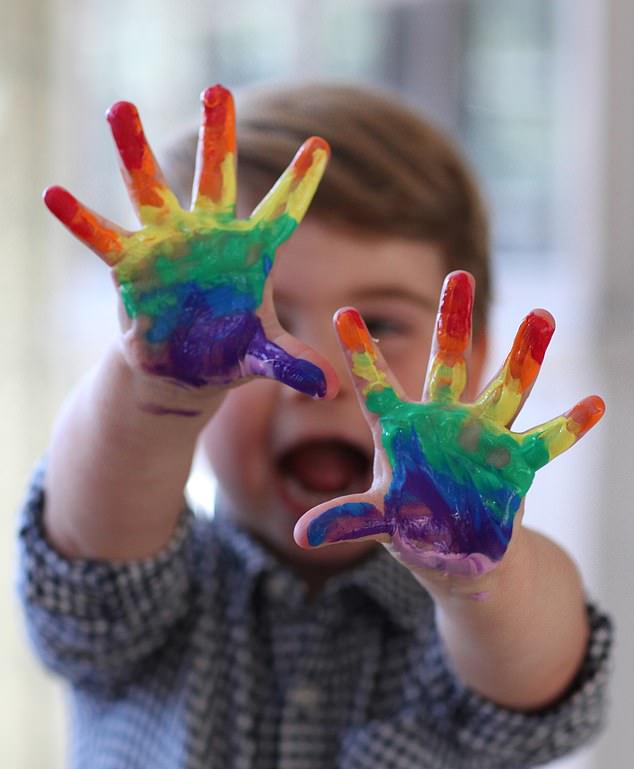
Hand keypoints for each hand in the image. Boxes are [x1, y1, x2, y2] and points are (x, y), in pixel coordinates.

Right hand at [43, 85, 335, 396]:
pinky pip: (103, 239)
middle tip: (217, 89)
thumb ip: (294, 363)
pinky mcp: (132, 267)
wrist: (183, 369)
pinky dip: (80, 220)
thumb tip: (332, 388)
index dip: (298, 182)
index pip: (281, 212)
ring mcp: (167, 246)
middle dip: (216, 137)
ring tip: (118, 108)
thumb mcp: (263, 357)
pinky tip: (53, 195)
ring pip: (151, 192)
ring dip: (135, 153)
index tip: (320, 145)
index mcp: (249, 253)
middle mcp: (208, 237)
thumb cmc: (229, 353)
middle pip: (213, 180)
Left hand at [294, 271, 604, 576]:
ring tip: (543, 316)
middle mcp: (442, 421)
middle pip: (447, 364)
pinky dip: (569, 427)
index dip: (360, 351)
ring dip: (525, 356)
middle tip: (459, 274)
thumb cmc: (410, 527)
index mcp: (400, 430)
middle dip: (453, 322)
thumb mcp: (377, 520)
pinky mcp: (515, 462)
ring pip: (504, 388)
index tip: (341, 311)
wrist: (457, 553)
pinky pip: (545, 440)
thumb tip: (301, 534)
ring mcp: (482, 436)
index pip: (375, 384)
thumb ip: (347, 519)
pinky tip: (594, 405)